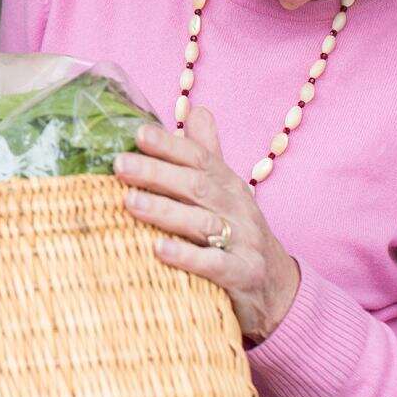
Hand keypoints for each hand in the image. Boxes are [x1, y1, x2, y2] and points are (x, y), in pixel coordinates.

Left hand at [113, 105, 299, 341]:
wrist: (276, 287)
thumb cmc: (237, 231)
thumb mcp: (225, 191)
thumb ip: (208, 153)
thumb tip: (197, 109)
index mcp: (228, 185)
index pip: (199, 158)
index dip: (170, 145)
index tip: (137, 134)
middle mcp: (237, 208)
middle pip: (196, 185)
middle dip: (157, 173)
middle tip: (120, 165)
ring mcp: (244, 242)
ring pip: (203, 223)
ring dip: (165, 211)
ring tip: (129, 202)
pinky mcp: (244, 276)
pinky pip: (215, 265)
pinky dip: (187, 256)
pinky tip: (158, 249)